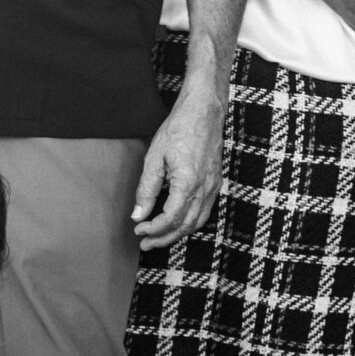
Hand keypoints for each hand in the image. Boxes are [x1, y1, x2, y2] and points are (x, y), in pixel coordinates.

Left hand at [132, 76, 223, 250]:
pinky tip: (177, 222)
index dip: (153, 230)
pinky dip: (189, 222)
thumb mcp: (155, 158)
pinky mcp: (216, 183)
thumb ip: (146, 190)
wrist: (204, 111)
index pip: (170, 220)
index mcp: (188, 184)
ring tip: (159, 237)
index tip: (139, 230)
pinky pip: (204, 211)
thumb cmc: (179, 129)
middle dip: (164, 238)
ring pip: (197, 222)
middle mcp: (204, 189)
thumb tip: (138, 215)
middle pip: (185, 227)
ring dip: (177, 233)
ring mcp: (213, 187)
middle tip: (145, 244)